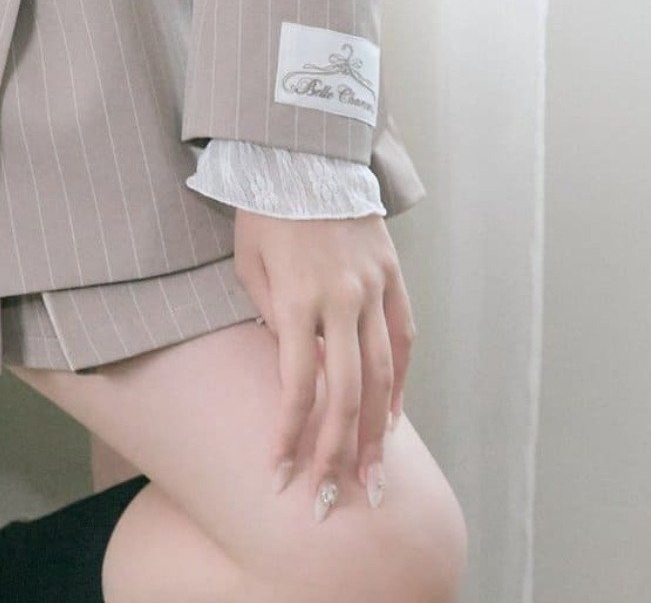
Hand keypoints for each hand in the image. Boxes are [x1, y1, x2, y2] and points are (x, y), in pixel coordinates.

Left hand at [233, 208, 414, 519]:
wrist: (305, 151)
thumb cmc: (264, 208)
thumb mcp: (247, 262)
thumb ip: (266, 316)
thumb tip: (288, 367)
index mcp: (297, 298)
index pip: (296, 386)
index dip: (288, 436)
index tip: (277, 474)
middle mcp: (341, 299)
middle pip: (346, 394)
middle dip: (337, 453)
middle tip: (332, 499)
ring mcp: (373, 288)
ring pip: (383, 376)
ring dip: (378, 433)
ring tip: (374, 478)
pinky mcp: (393, 277)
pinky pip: (403, 341)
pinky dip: (400, 383)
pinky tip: (393, 418)